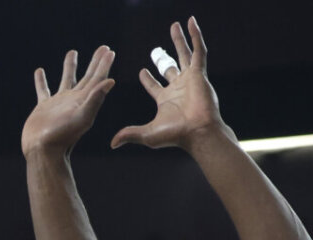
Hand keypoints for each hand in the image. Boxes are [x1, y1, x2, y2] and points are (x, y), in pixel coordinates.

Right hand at [22, 46, 114, 158]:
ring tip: (73, 52)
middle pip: (87, 78)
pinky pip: (43, 90)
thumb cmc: (63, 137)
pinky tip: (39, 71)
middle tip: (103, 48)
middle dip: (95, 63)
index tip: (109, 50)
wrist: (43, 151)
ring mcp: (58, 104)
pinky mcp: (44, 108)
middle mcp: (73, 101)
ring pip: (66, 80)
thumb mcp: (83, 116)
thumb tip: (111, 81)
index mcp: (84, 102)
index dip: (104, 65)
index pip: (97, 79)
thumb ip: (95, 98)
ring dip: (70, 66)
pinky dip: (41, 81)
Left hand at [111, 17, 222, 151]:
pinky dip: (196, 36)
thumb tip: (112, 143)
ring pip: (184, 55)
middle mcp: (178, 88)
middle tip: (156, 50)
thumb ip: (130, 134)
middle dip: (163, 58)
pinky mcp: (200, 73)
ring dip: (180, 40)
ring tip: (175, 26)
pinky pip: (199, 51)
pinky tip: (191, 22)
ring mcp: (189, 80)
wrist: (198, 132)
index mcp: (165, 100)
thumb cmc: (176, 135)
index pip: (154, 87)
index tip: (142, 71)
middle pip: (169, 68)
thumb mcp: (148, 134)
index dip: (147, 79)